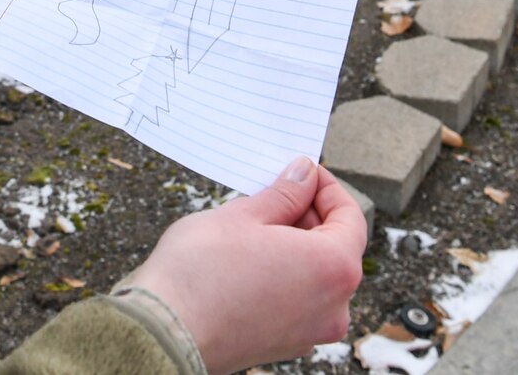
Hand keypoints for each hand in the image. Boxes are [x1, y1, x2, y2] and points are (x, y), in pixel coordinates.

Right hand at [127, 156, 365, 373]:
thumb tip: (304, 176)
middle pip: (336, 248)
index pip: (351, 218)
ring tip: (256, 224)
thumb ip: (284, 194)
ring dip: (294, 245)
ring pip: (315, 275)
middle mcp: (334, 306)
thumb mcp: (244, 216)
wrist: (166, 332)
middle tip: (273, 192)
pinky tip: (251, 258)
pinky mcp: (286, 344)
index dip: (327, 188)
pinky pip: (298, 299)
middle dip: (308, 215)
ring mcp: (311, 331)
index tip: (303, 172)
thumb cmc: (202, 272)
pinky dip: (285, 274)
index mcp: (333, 268)